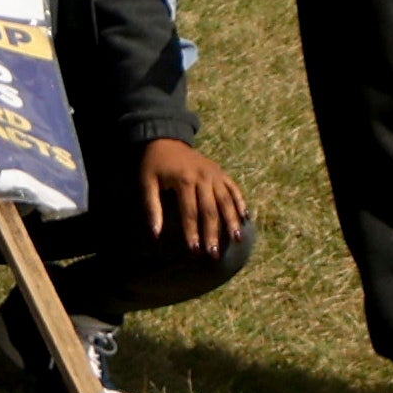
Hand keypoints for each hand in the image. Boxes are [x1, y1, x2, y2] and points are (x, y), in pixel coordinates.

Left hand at [140, 136, 249, 250]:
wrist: (165, 138)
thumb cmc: (153, 164)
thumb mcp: (146, 182)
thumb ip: (152, 207)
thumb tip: (155, 235)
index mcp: (184, 180)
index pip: (190, 213)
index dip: (192, 233)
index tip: (194, 252)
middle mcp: (203, 177)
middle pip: (210, 210)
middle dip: (212, 234)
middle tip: (214, 255)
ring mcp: (215, 174)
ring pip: (226, 201)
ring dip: (232, 221)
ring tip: (237, 240)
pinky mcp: (221, 172)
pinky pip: (234, 189)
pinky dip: (241, 202)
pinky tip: (246, 218)